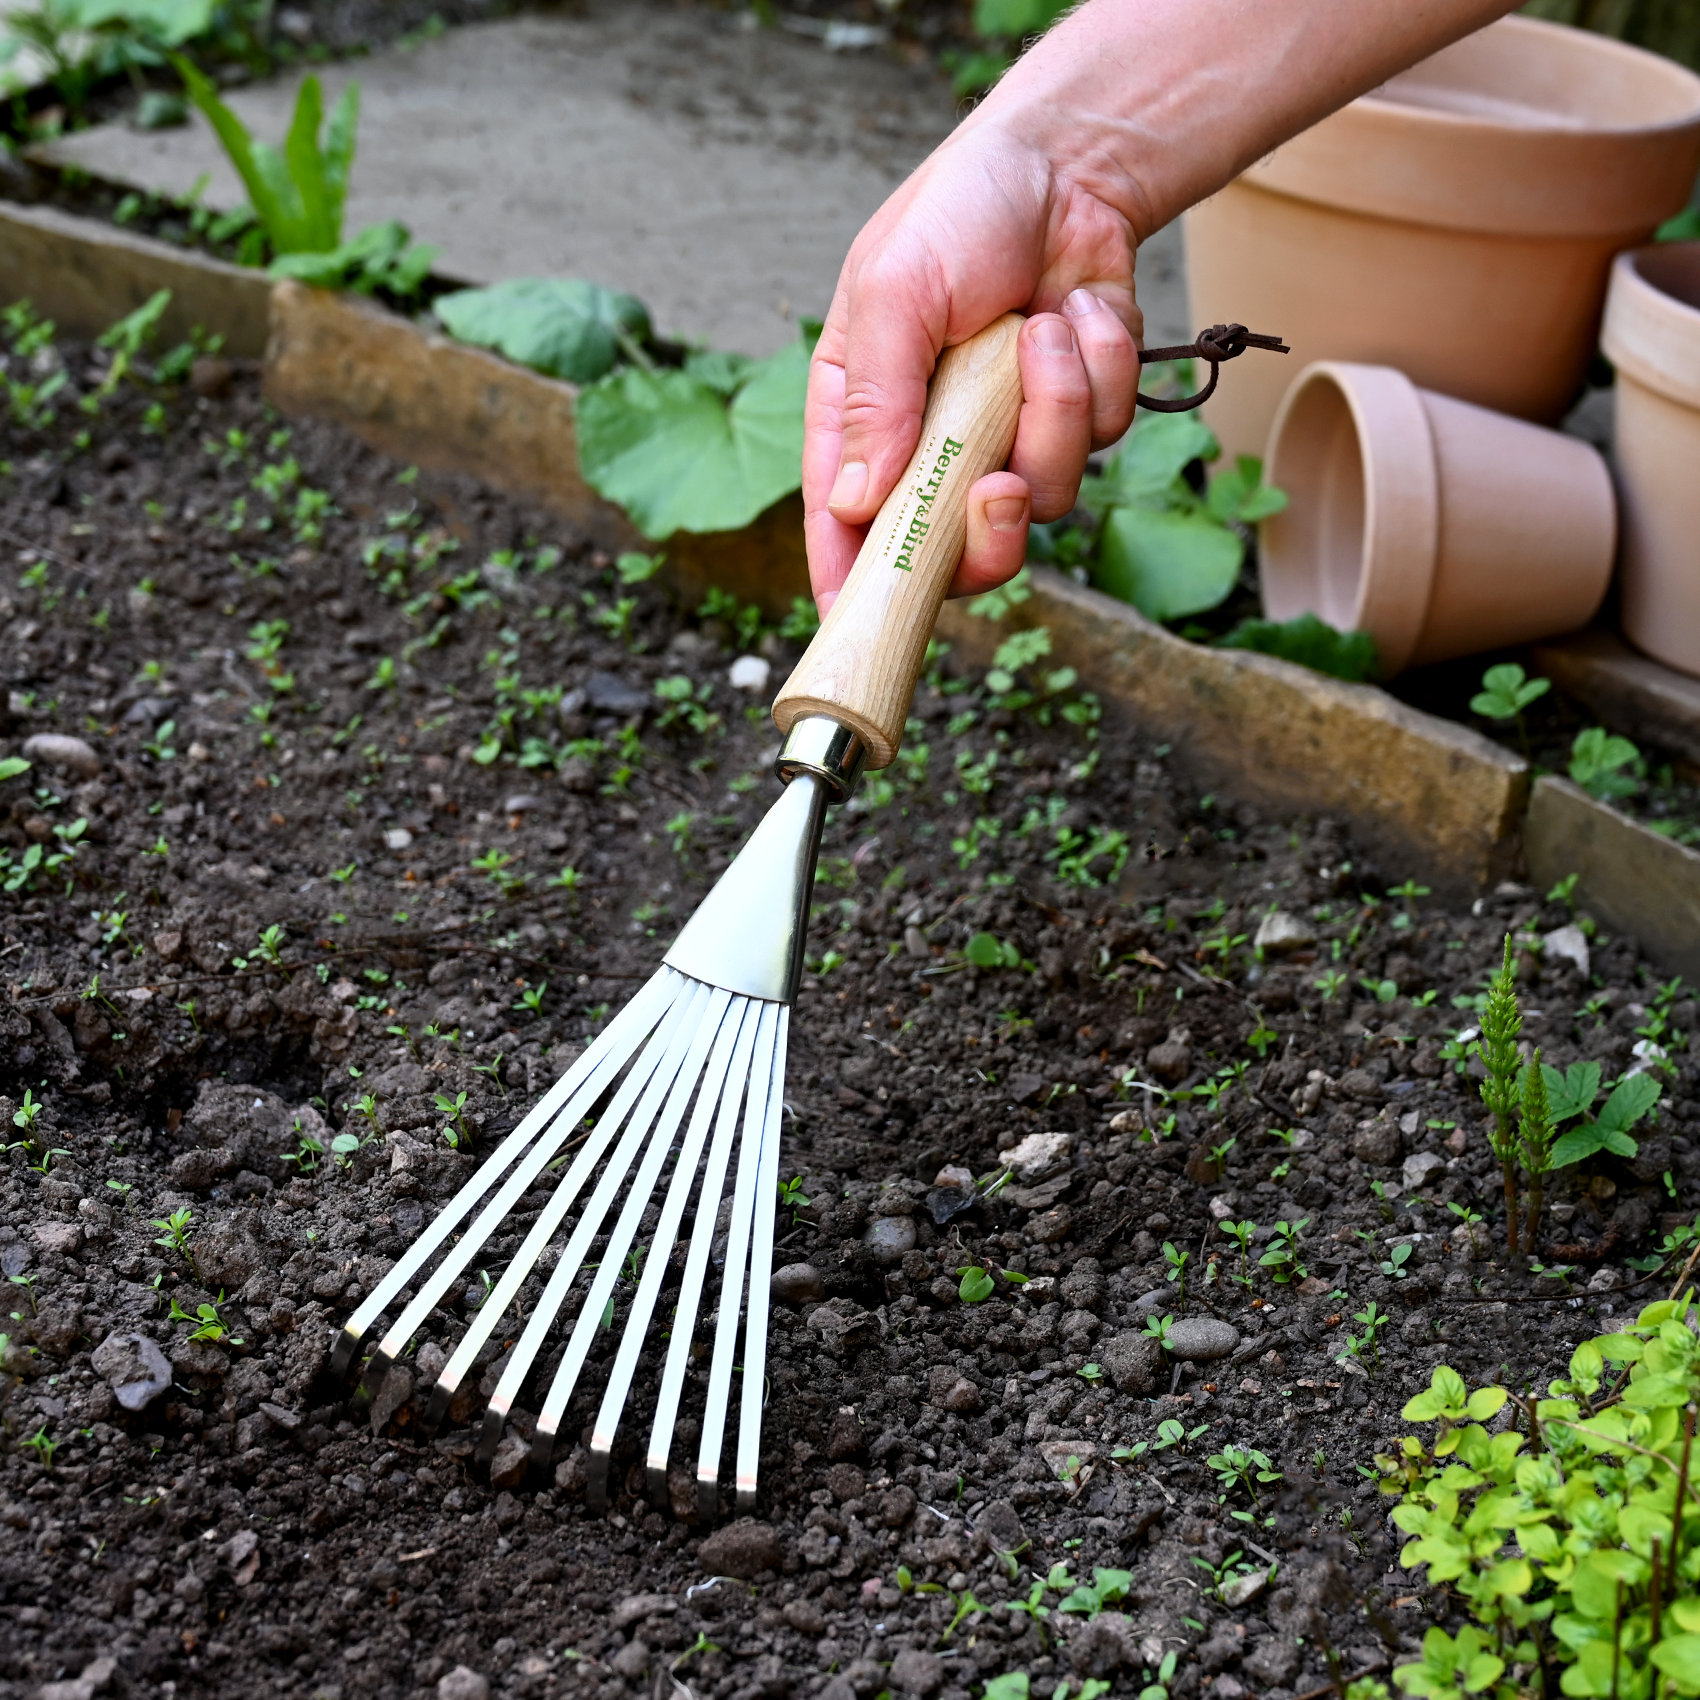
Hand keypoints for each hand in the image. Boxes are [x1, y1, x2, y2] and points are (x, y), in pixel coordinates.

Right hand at [803, 119, 1142, 614]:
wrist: (1069, 165)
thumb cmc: (960, 214)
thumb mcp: (896, 291)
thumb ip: (876, 400)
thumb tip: (856, 506)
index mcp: (865, 421)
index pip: (845, 527)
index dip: (851, 585)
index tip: (856, 628)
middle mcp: (934, 446)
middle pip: (954, 554)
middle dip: (987, 535)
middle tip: (999, 486)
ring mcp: (1008, 439)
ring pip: (1043, 498)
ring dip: (1055, 410)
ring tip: (1040, 328)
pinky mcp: (1076, 420)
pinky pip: (1099, 440)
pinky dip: (1099, 371)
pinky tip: (1076, 313)